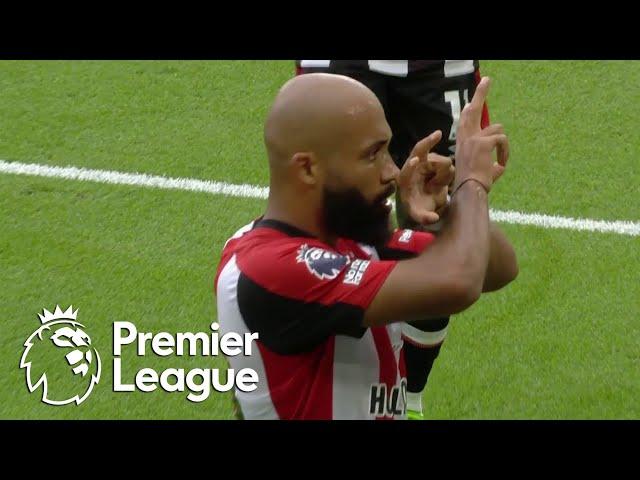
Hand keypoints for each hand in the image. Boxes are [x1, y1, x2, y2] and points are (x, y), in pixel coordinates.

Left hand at [398, 130, 454, 224]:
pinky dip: (446, 175)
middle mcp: (413, 167)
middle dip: (427, 142)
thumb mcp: (417, 215)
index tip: (415, 161)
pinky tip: (439, 183)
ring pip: (441, 161)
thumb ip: (424, 217)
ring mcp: (426, 163)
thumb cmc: (416, 206)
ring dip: (442, 175)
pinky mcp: (436, 163)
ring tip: (436, 187)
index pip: (406, 170)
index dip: (410, 166)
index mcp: (404, 179)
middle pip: (420, 150)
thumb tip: (434, 218)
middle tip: (438, 135)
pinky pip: (447, 165)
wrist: (423, 201)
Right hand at [453, 77, 508, 192]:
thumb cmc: (474, 186)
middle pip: (473, 110)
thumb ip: (491, 166)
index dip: (470, 111)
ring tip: (500, 161)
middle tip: (487, 79)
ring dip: (502, 145)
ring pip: (497, 128)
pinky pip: (502, 140)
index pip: (465, 122)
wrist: (470, 190)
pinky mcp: (483, 142)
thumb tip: (499, 167)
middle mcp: (465, 138)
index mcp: (463, 144)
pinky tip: (500, 164)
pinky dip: (504, 153)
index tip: (472, 102)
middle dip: (481, 93)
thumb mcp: (482, 172)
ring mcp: (473, 139)